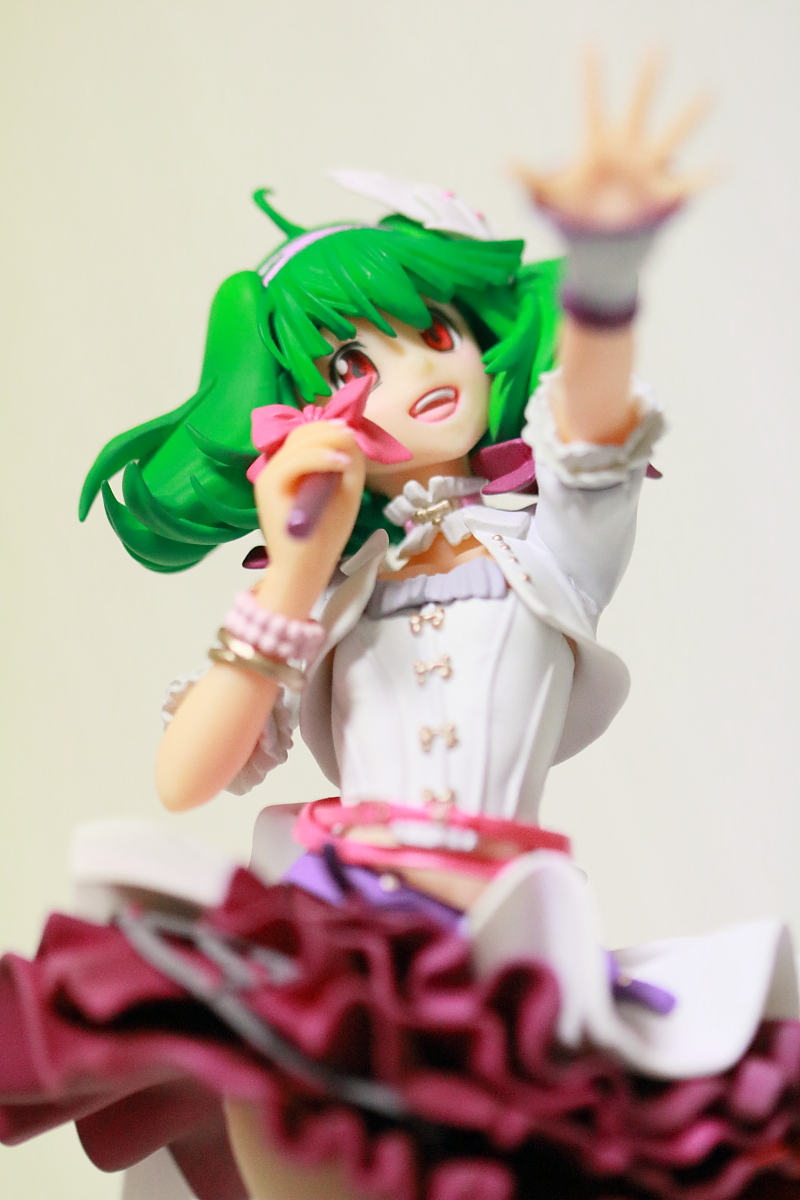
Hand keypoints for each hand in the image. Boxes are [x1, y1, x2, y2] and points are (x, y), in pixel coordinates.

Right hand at [253, 421, 365, 617]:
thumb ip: (347, 463)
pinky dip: (320, 458)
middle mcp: (276, 467)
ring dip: (327, 441)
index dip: (329, 428)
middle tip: (350, 435)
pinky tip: (340, 463)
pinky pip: (294, 462)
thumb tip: (348, 433)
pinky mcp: (268, 487)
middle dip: (329, 430)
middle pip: (302, 432)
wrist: (305, 569)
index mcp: (291, 468)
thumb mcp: (344, 492)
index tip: (350, 431)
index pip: (306, 435)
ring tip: (347, 456)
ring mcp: (269, 475)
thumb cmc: (324, 536)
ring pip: (298, 442)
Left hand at [517, 52, 709, 228]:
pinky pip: (689, 185)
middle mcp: (627, 150)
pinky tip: (724, 167)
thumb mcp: (547, 198)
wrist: (598, 241)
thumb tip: (501, 162)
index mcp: (598, 146)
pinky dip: (706, 178)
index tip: (586, 44)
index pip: (591, 107)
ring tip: (710, 92)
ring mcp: (648, 169)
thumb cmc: (573, 212)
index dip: (589, 78)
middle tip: (657, 45)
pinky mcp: (663, 194)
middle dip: (645, 81)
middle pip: (637, 109)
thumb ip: (528, 178)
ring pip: (671, 136)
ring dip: (689, 117)